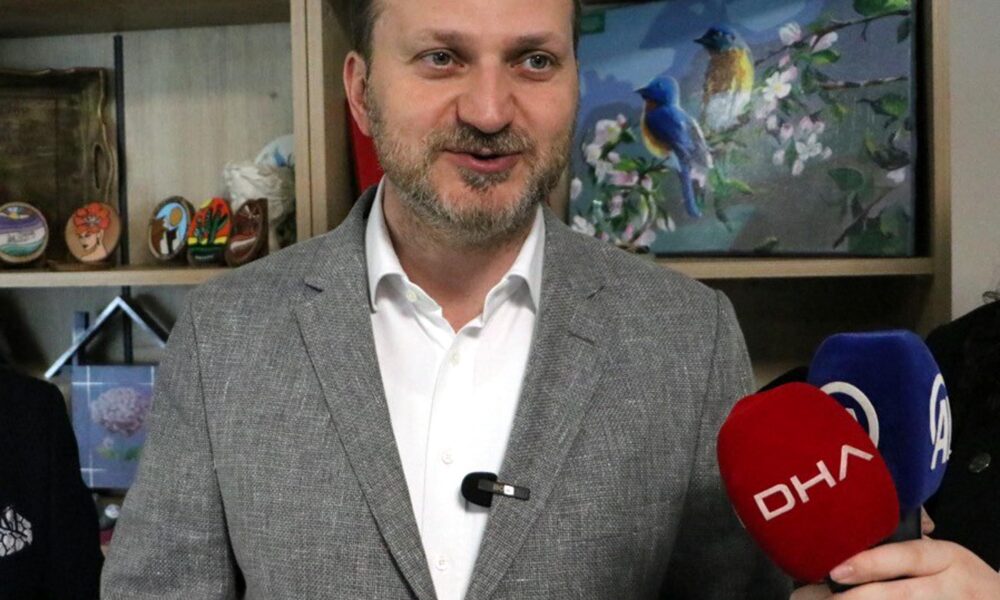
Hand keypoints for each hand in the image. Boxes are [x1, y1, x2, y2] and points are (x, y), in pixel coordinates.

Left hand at [789, 510, 999, 598]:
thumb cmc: (958, 578)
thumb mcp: (943, 555)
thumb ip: (906, 548)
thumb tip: (852, 531)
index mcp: (948, 558)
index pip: (909, 556)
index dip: (871, 563)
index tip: (836, 570)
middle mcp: (953, 588)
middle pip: (901, 595)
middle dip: (856, 599)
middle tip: (816, 597)